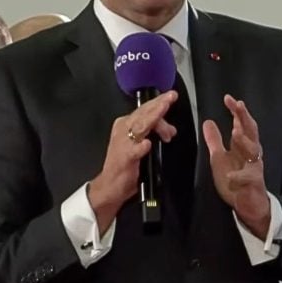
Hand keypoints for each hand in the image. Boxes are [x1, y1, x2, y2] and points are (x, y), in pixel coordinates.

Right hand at [87, 91, 177, 231]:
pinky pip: (133, 150)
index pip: (144, 110)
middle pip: (143, 114)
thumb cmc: (125, 165)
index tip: (171, 96)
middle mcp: (123, 130)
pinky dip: (141, 147)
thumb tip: (170, 130)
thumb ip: (154, 134)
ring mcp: (123, 143)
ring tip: (163, 109)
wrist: (110, 186)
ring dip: (153, 117)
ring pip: (140, 126)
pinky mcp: (124, 158)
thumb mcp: (141, 145)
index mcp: (125, 125)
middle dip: (158, 104)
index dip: (159, 104)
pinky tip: (148, 144)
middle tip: (171, 97)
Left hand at [202, 95, 270, 236]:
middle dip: (245, 118)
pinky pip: (247, 178)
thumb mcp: (219, 157)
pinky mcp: (253, 183)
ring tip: (235, 132)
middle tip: (238, 105)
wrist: (248, 203)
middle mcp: (252, 153)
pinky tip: (230, 175)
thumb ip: (215, 140)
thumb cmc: (236, 178)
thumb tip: (208, 121)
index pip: (242, 124)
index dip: (236, 111)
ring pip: (253, 151)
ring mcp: (254, 167)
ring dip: (244, 141)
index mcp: (243, 145)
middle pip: (251, 131)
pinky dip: (238, 176)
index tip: (228, 99)